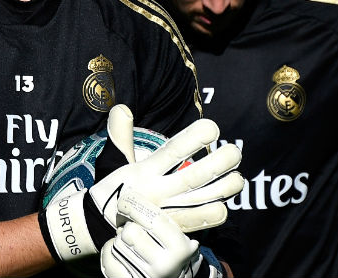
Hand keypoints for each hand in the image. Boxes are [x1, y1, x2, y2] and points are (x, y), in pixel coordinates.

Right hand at [40, 104, 242, 261]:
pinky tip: (225, 207)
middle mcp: (155, 192)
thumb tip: (121, 107)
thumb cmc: (113, 189)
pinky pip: (194, 224)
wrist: (99, 228)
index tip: (213, 128)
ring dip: (222, 190)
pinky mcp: (169, 230)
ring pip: (199, 201)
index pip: (172, 152)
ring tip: (238, 179)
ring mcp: (164, 213)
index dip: (193, 139)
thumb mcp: (113, 162)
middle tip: (235, 151)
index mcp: (143, 172)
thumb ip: (121, 135)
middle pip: (192, 178)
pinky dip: (211, 217)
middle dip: (217, 164)